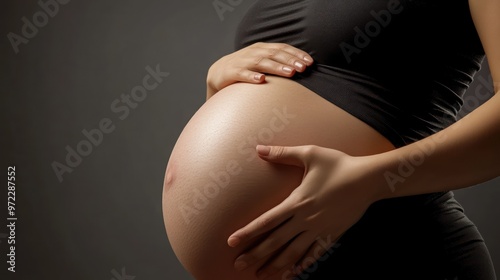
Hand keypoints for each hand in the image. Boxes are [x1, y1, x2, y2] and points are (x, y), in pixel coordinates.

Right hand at [206, 42, 313, 98]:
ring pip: (261, 62)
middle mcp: (253, 52)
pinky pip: (243, 74)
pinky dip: (252, 76)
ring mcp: (242, 62)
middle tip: (303, 68)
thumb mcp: (261, 61)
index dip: (296, 54)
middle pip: (274, 54)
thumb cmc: (244, 68)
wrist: (218, 73)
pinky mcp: (232, 73)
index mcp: (262, 48)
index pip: (282, 48)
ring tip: (290, 73)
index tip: (309, 62)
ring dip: (277, 67)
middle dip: (290, 61)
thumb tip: (300, 68)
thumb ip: (277, 62)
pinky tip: (261, 80)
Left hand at [228, 145, 376, 278]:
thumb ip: (283, 154)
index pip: (267, 221)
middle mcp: (305, 220)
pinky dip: (302, 265)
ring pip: (293, 253)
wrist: (369, 180)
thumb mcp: (310, 154)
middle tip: (238, 265)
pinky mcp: (332, 235)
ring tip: (261, 275)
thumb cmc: (338, 164)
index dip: (248, 232)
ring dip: (275, 265)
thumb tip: (259, 148)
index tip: (231, 241)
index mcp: (297, 201)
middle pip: (275, 242)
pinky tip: (291, 274)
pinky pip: (314, 255)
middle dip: (255, 254)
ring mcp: (319, 230)